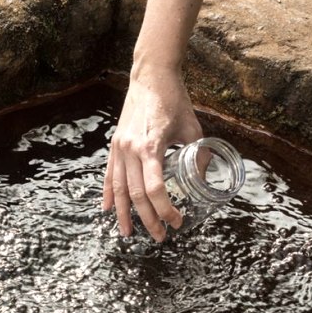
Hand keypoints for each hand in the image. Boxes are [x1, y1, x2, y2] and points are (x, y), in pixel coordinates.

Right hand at [103, 70, 202, 241]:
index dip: (166, 209)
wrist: (151, 76)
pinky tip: (108, 210)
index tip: (177, 221)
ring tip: (129, 233)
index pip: (154, 189)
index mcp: (151, 146)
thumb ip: (199, 157)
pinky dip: (108, 194)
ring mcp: (119, 147)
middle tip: (161, 235)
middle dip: (148, 219)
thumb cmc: (174, 100)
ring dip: (124, 214)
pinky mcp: (115, 144)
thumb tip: (203, 182)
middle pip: (135, 194)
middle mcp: (130, 149)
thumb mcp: (193, 129)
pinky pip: (109, 175)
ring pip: (118, 189)